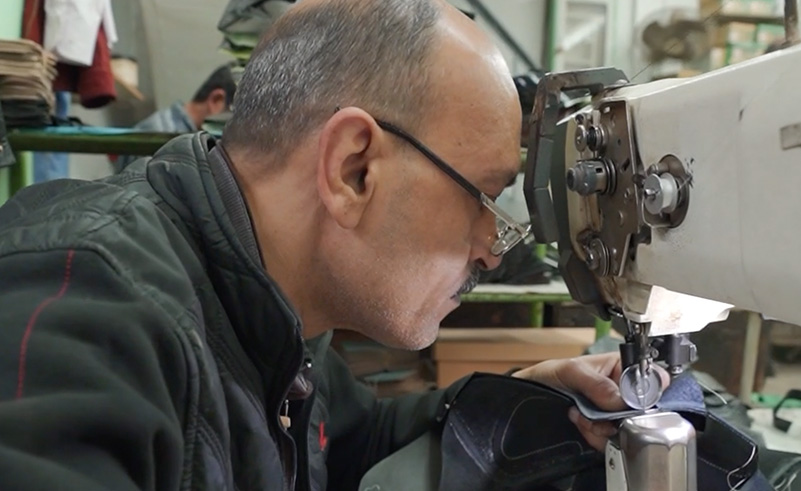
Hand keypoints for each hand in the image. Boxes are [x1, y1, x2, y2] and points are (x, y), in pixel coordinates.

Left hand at [511, 352, 669, 450]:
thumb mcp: (570, 370)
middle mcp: (621, 391)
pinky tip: (579, 424)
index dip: (645, 394)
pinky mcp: (604, 430)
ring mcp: (613, 412)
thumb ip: (597, 383)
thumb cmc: (550, 375)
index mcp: (621, 367)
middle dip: (616, 416)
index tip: (629, 403)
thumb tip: (620, 400)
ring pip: (626, 429)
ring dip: (601, 427)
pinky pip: (611, 441)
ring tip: (581, 415)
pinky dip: (594, 437)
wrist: (529, 394)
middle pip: (641, 411)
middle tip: (595, 412)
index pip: (653, 379)